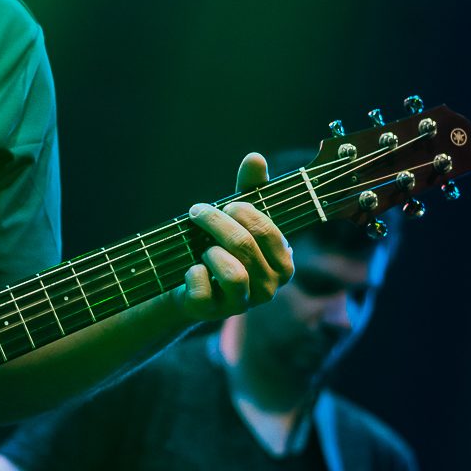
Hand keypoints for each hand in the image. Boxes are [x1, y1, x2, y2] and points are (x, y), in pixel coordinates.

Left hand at [175, 153, 294, 321]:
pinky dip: (192, 273)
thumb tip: (255, 157)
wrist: (188, 283)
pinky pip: (202, 289)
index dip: (241, 211)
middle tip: (198, 212)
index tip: (224, 205)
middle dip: (215, 222)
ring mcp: (243, 304)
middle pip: (243, 244)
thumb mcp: (235, 216)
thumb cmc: (220, 245)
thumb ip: (250, 188)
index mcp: (283, 263)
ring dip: (209, 250)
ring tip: (201, 248)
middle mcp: (269, 288)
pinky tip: (192, 269)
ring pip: (230, 271)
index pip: (267, 230)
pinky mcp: (212, 313)